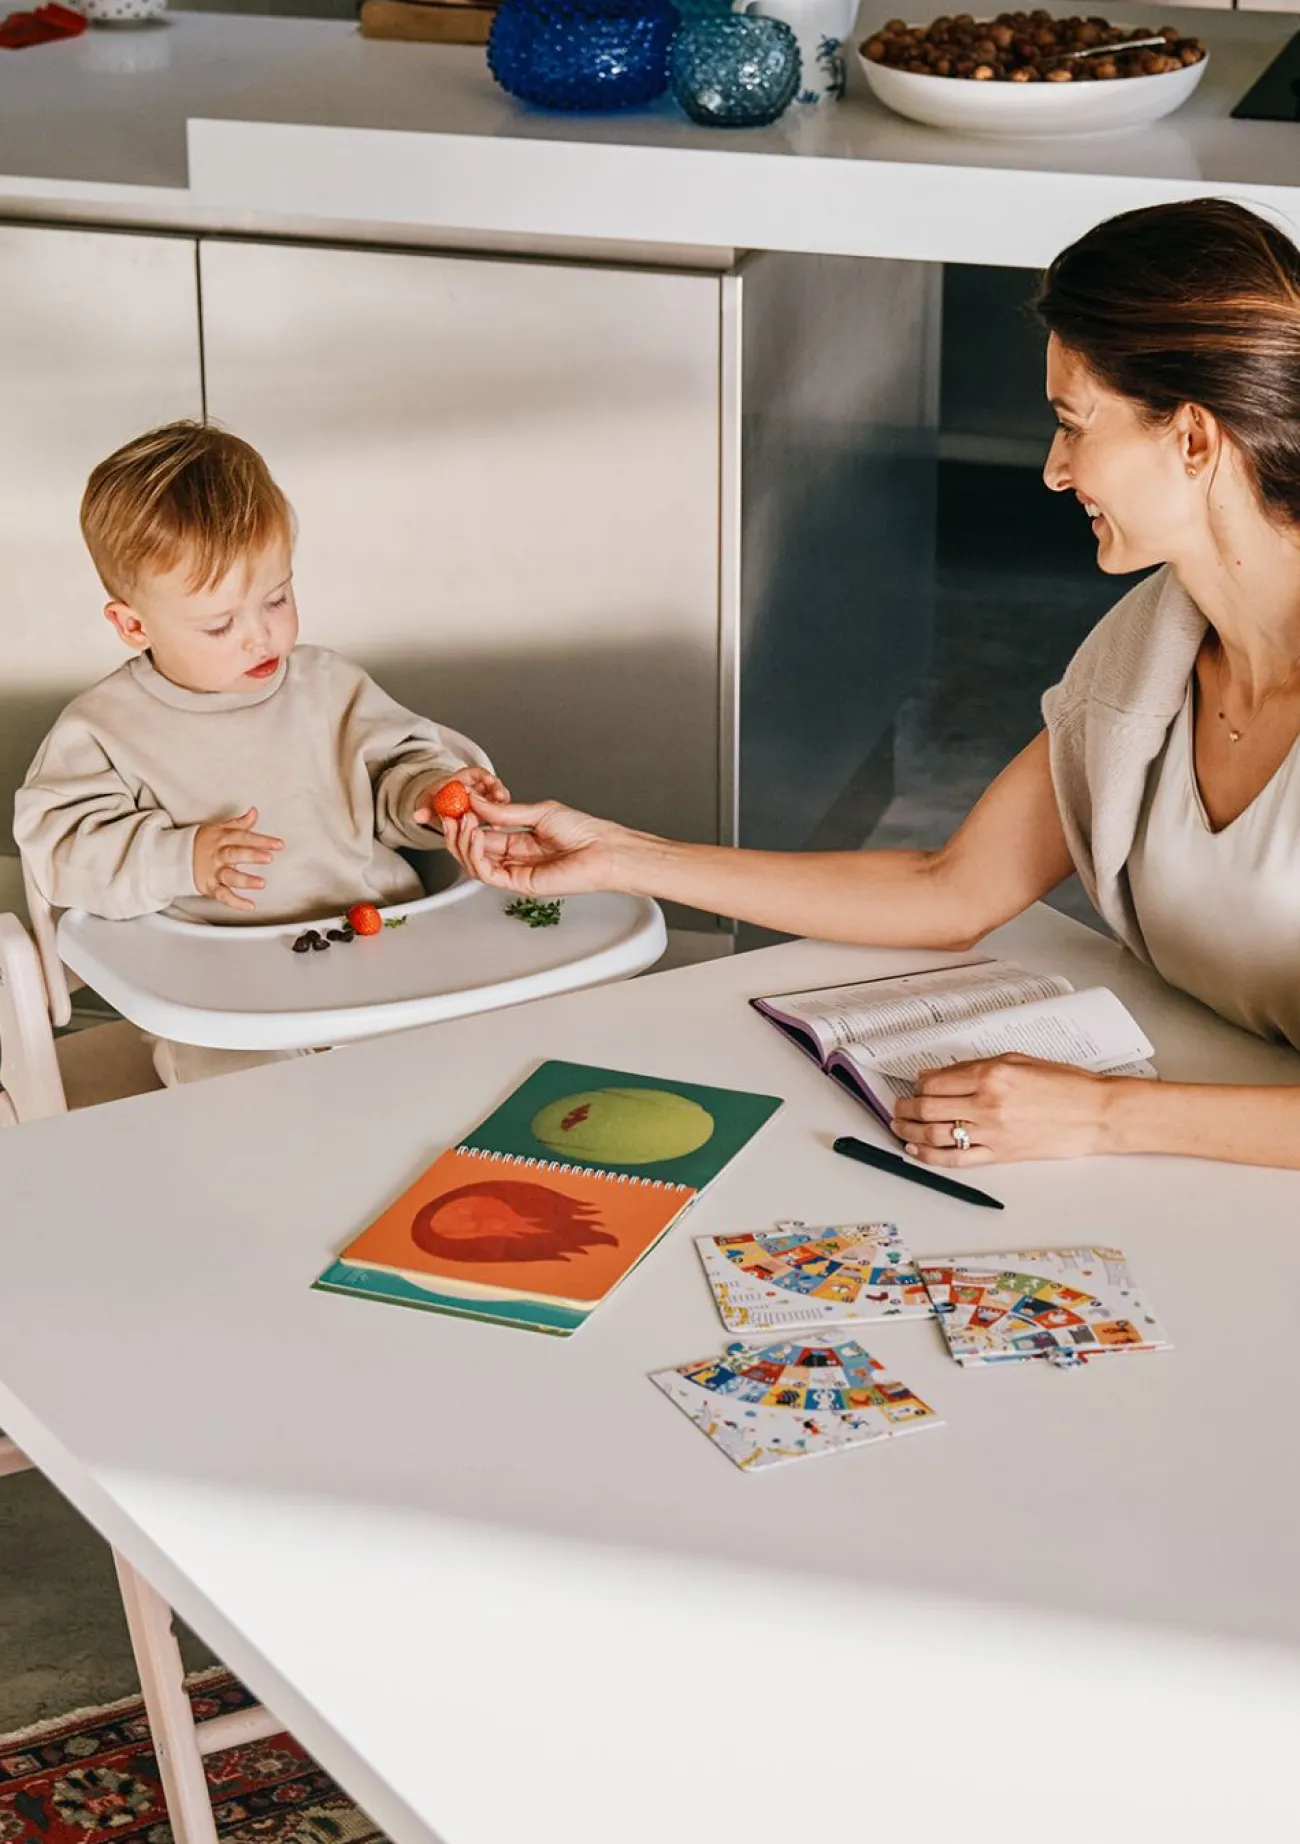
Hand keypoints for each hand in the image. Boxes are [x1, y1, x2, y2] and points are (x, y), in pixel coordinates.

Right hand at [192, 808, 282, 912]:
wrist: (174, 856)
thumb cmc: (202, 842)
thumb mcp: (218, 829)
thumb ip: (238, 823)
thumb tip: (254, 811)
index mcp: (221, 838)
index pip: (243, 837)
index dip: (261, 840)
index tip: (279, 845)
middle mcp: (217, 855)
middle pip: (234, 854)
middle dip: (251, 855)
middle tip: (269, 858)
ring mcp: (212, 872)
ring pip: (229, 876)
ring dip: (246, 880)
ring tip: (262, 883)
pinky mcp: (208, 886)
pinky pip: (223, 895)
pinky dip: (235, 902)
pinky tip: (250, 905)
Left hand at [412, 764, 510, 827]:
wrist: (439, 811)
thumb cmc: (437, 802)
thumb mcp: (429, 803)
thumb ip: (425, 808)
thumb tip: (418, 815)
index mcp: (465, 779)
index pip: (478, 773)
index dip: (485, 776)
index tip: (489, 780)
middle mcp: (479, 788)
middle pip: (493, 785)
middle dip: (498, 791)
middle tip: (500, 797)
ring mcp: (485, 801)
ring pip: (498, 801)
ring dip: (501, 808)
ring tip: (499, 816)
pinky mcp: (488, 814)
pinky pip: (496, 815)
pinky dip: (497, 820)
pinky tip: (496, 828)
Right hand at [441, 797, 629, 896]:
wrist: (603, 850)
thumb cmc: (584, 832)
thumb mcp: (539, 812)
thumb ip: (505, 812)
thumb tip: (476, 803)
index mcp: (518, 841)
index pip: (482, 833)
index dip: (465, 821)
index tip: (454, 806)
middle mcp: (514, 858)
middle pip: (473, 850)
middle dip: (457, 832)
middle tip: (449, 814)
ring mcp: (515, 872)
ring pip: (474, 863)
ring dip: (462, 842)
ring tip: (462, 822)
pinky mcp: (519, 884)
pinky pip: (487, 873)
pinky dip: (475, 855)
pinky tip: (475, 836)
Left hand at [890, 1054, 1116, 1164]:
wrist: (1096, 1112)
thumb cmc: (1065, 1084)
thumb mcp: (1018, 1060)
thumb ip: (974, 1067)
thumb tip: (939, 1075)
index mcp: (991, 1075)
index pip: (936, 1082)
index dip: (918, 1084)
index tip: (915, 1085)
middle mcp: (987, 1104)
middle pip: (929, 1108)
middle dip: (906, 1107)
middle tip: (898, 1107)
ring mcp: (992, 1132)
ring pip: (935, 1135)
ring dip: (910, 1131)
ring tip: (900, 1126)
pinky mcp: (1001, 1155)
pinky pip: (957, 1159)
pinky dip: (930, 1156)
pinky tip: (917, 1150)